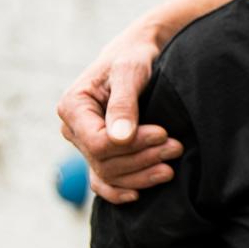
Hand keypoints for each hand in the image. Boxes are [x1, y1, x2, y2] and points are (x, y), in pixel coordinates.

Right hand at [57, 19, 180, 203]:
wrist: (139, 53)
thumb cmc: (134, 56)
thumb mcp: (130, 71)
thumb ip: (124, 103)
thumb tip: (119, 138)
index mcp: (72, 107)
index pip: (97, 142)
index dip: (131, 145)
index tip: (162, 133)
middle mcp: (73, 129)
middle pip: (104, 161)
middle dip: (142, 158)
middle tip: (176, 147)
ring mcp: (85, 144)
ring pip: (107, 174)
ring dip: (140, 175)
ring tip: (171, 166)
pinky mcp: (100, 153)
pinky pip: (103, 181)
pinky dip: (119, 190)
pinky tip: (139, 194)